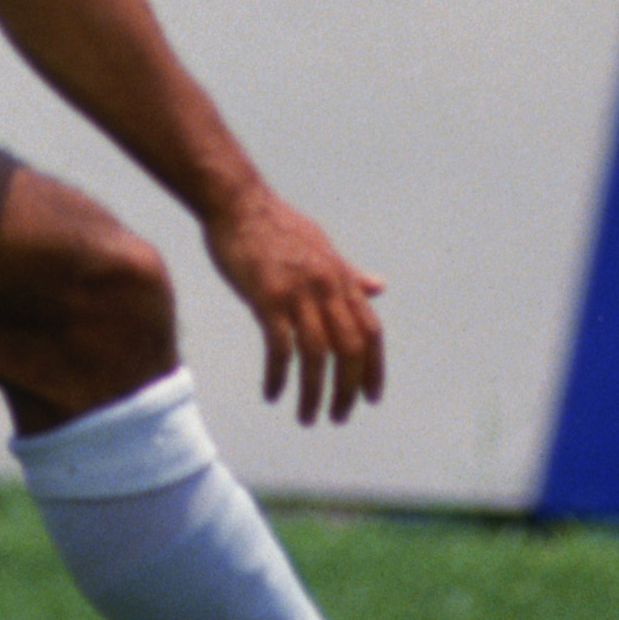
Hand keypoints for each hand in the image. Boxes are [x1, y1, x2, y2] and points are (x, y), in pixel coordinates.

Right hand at [204, 187, 387, 426]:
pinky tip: (272, 394)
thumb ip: (350, 274)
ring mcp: (298, 292)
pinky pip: (280, 348)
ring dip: (314, 393)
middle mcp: (326, 287)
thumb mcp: (323, 247)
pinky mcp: (267, 297)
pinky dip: (279, 376)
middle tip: (337, 417)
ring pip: (317, 355)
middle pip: (349, 349)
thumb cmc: (276, 226)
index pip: (371, 332)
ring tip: (307, 418)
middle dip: (347, 390)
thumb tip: (380, 287)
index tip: (370, 398)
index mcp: (341, 278)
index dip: (374, 368)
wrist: (238, 202)